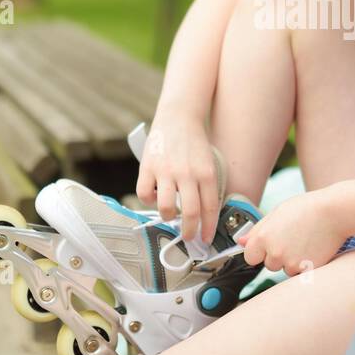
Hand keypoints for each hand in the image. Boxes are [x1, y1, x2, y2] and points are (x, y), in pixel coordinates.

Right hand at [134, 114, 220, 244]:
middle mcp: (187, 173)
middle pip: (190, 213)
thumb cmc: (194, 143)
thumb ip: (206, 186)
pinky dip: (148, 200)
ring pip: (165, 208)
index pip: (210, 208)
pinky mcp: (148, 167)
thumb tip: (203, 215)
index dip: (208, 228)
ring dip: (168, 217)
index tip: (205, 238)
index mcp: (206, 173)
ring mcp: (166, 170)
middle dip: (189, 231)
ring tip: (171, 214)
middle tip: (188, 237)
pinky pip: (144, 194)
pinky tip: (153, 196)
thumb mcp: (208, 163)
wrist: (178, 116)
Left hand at [236, 186, 349, 276]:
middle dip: (278, 255)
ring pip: (286, 269)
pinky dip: (306, 265)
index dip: (259, 251)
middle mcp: (275, 253)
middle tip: (294, 237)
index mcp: (263, 237)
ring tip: (305, 241)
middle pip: (269, 265)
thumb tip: (240, 242)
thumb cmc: (307, 208)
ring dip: (293, 261)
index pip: (250, 257)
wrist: (335, 212)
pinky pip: (300, 273)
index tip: (269, 244)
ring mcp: (291, 263)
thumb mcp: (278, 212)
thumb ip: (257, 230)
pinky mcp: (307, 270)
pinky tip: (313, 248)